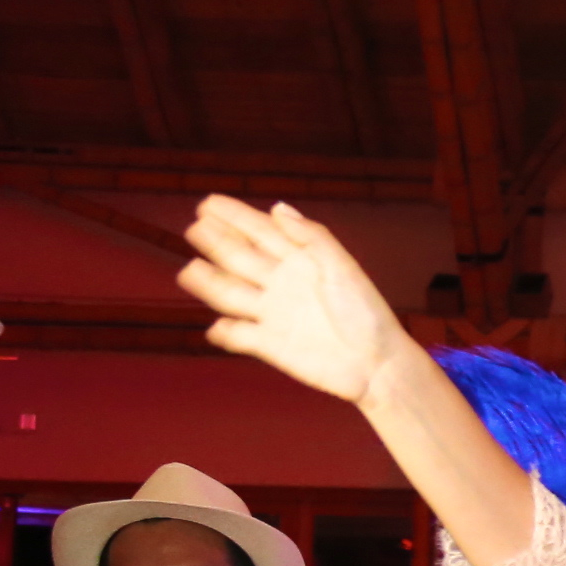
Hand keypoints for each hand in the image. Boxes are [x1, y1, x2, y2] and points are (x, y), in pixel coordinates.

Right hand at [180, 197, 421, 404]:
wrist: (376, 363)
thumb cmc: (366, 312)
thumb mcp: (343, 268)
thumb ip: (312, 237)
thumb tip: (278, 208)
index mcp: (299, 260)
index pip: (260, 232)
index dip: (235, 217)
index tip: (209, 202)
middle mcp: (280, 283)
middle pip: (239, 258)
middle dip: (216, 242)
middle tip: (195, 228)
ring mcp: (272, 314)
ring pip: (230, 294)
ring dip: (209, 283)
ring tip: (189, 271)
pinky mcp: (268, 345)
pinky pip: (239, 336)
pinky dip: (226, 333)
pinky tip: (216, 328)